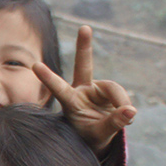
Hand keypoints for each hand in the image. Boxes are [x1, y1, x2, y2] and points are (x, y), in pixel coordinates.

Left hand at [33, 26, 135, 155]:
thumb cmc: (90, 136)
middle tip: (85, 28)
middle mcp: (81, 90)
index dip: (48, 78)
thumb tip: (131, 110)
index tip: (34, 65)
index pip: (58, 89)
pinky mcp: (109, 90)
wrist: (98, 137)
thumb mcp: (99, 134)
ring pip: (113, 89)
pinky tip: (127, 116)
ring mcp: (96, 88)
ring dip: (121, 102)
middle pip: (83, 65)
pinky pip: (122, 96)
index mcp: (70, 102)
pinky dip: (126, 107)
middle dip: (84, 46)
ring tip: (126, 119)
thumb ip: (113, 123)